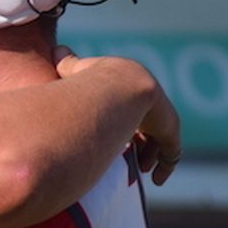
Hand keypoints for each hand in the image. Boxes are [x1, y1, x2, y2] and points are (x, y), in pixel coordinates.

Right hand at [55, 46, 182, 186]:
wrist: (116, 86)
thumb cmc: (91, 80)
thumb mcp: (76, 72)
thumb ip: (68, 64)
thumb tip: (55, 48)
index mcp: (129, 89)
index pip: (133, 110)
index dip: (127, 126)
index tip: (117, 143)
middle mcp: (149, 102)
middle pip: (149, 127)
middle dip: (142, 144)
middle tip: (132, 161)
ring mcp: (162, 115)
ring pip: (161, 141)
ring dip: (150, 156)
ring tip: (140, 168)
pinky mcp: (171, 129)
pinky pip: (172, 153)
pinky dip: (166, 166)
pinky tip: (157, 179)